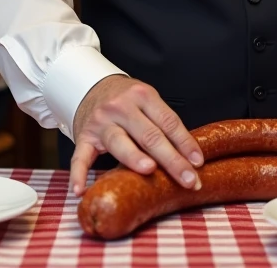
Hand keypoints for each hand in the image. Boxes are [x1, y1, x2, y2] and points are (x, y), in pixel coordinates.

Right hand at [70, 75, 203, 196]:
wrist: (91, 87)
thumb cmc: (126, 100)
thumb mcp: (147, 101)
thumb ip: (163, 124)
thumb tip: (189, 158)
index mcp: (143, 95)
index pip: (169, 122)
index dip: (185, 143)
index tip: (198, 163)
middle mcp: (121, 107)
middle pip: (149, 135)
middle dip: (172, 160)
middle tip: (188, 180)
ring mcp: (101, 122)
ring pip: (119, 142)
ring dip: (134, 158)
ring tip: (149, 170)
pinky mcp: (84, 137)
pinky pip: (80, 157)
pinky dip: (79, 174)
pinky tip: (81, 190)